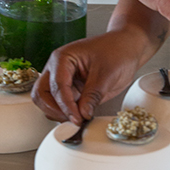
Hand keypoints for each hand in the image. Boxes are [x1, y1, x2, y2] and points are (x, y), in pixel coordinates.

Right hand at [31, 30, 146, 124]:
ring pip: (46, 101)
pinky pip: (61, 105)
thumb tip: (82, 115)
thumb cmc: (117, 51)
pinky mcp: (71, 90)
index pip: (57, 85)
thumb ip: (92, 95)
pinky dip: (66, 114)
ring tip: (77, 120)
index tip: (76, 118)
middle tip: (72, 121)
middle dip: (54, 110)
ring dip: (58, 113)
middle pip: (41, 94)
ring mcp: (63, 79)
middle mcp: (58, 68)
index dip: (66, 105)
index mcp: (63, 58)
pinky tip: (79, 118)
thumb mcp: (107, 74)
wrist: (127, 48)